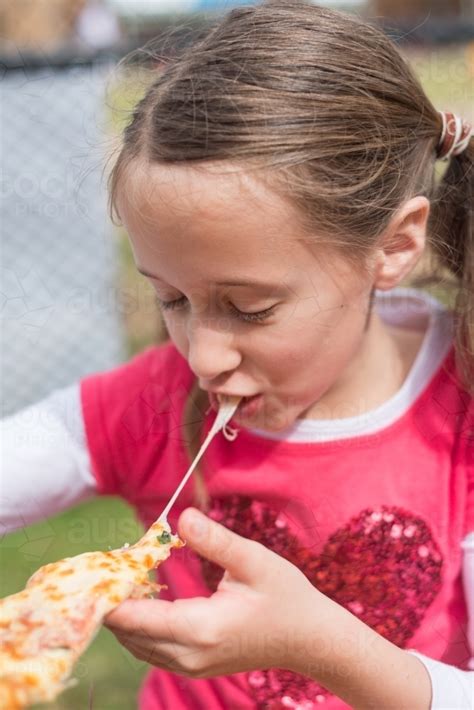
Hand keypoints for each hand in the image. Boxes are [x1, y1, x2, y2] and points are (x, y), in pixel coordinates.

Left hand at [104, 507, 337, 678]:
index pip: (132, 618)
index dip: (110, 593)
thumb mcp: (253, 560)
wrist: (310, 639)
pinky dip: (141, 623)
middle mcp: (188, 655)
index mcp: (200, 629)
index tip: (101, 564)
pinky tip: (150, 593)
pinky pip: (152, 648)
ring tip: (130, 572)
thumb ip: (215, 540)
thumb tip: (182, 516)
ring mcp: (191, 666)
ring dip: (126, 611)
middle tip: (115, 560)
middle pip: (127, 633)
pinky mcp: (194, 665)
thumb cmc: (286, 597)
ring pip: (136, 643)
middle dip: (115, 598)